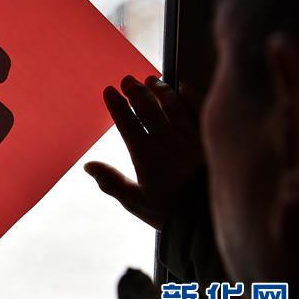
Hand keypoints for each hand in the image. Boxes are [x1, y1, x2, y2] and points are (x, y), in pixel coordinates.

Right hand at [84, 75, 204, 229]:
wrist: (210, 219)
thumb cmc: (171, 212)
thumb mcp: (136, 202)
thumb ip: (111, 182)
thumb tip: (88, 166)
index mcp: (146, 156)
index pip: (128, 124)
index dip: (117, 106)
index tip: (109, 91)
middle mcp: (167, 142)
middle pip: (149, 110)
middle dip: (136, 92)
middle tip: (127, 79)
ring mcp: (190, 139)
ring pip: (173, 107)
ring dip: (160, 91)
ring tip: (151, 79)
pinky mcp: (209, 140)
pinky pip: (199, 112)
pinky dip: (191, 97)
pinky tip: (183, 87)